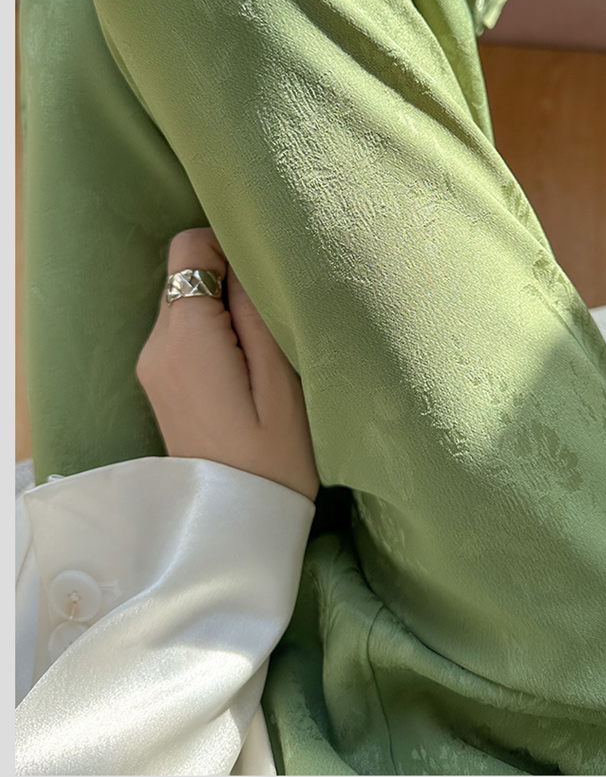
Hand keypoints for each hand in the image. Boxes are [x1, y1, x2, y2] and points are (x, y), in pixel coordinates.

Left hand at [136, 228, 318, 501]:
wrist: (234, 530)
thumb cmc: (274, 460)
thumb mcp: (283, 380)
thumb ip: (258, 311)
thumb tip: (245, 257)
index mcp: (186, 338)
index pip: (190, 247)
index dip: (230, 249)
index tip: (266, 284)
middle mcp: (156, 345)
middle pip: (187, 273)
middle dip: (229, 281)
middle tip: (273, 321)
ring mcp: (152, 366)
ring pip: (186, 301)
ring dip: (222, 310)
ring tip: (261, 351)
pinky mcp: (159, 382)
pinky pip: (183, 331)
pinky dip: (212, 333)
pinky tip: (243, 369)